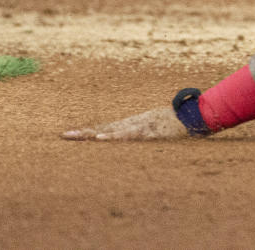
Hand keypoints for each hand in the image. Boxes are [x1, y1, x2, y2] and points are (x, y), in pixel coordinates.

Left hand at [62, 104, 187, 140]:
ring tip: (78, 136)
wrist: (191, 116)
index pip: (104, 129)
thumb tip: (133, 138)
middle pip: (103, 128)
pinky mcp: (148, 131)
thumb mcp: (154, 130)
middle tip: (62, 135)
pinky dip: (115, 136)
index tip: (69, 135)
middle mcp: (131, 123)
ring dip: (94, 134)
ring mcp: (139, 126)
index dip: (87, 132)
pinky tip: (103, 138)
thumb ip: (142, 133)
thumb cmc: (173, 124)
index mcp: (130, 124)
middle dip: (83, 133)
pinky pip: (128, 135)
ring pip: (112, 131)